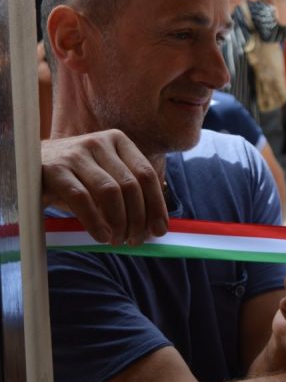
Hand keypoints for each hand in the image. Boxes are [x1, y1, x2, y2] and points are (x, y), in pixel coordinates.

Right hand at [41, 130, 167, 244]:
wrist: (28, 165)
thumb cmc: (75, 176)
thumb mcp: (104, 175)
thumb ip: (128, 192)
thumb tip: (155, 225)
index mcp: (118, 141)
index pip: (146, 174)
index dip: (156, 205)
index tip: (160, 230)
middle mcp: (99, 142)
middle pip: (131, 184)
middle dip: (139, 218)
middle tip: (136, 240)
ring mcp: (76, 153)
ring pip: (110, 191)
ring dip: (119, 222)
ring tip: (118, 240)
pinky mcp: (55, 169)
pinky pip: (82, 198)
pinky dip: (95, 221)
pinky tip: (101, 237)